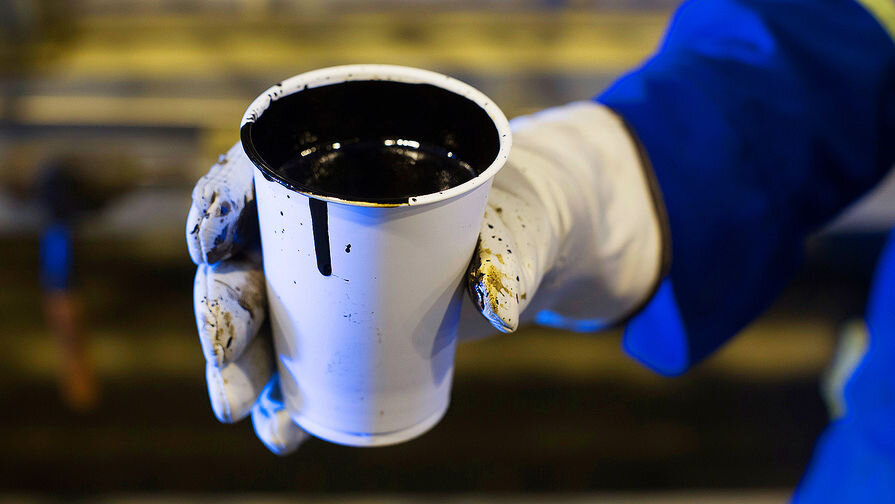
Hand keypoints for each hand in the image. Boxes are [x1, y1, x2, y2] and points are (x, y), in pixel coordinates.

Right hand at [186, 102, 666, 453]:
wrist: (531, 250)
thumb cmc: (517, 216)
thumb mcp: (517, 226)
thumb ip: (509, 255)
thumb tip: (500, 313)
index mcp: (340, 167)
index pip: (255, 175)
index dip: (219, 205)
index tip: (215, 245)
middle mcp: (318, 224)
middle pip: (244, 260)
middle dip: (223, 313)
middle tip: (232, 361)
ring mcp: (326, 280)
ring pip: (261, 319)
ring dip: (243, 367)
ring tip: (245, 408)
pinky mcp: (345, 326)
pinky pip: (298, 361)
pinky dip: (285, 397)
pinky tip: (283, 428)